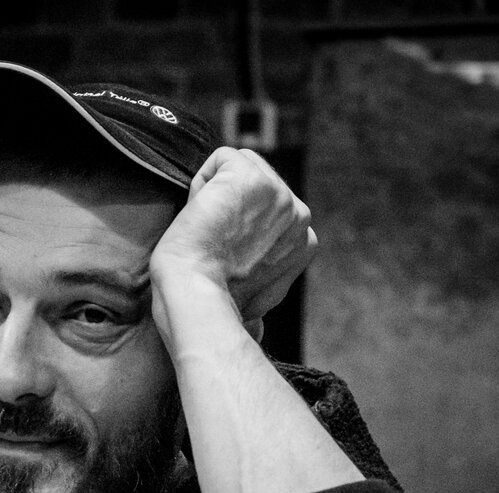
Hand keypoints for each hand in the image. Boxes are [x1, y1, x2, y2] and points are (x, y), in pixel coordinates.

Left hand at [150, 147, 315, 337]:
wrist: (196, 298)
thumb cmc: (211, 307)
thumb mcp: (253, 300)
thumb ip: (264, 285)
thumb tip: (257, 326)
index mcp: (303, 244)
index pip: (268, 210)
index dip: (239, 227)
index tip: (225, 258)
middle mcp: (299, 216)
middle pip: (254, 186)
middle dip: (228, 208)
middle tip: (214, 244)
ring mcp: (279, 194)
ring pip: (238, 168)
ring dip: (214, 194)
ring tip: (209, 231)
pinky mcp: (250, 177)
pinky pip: (221, 159)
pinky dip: (201, 184)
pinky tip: (202, 216)